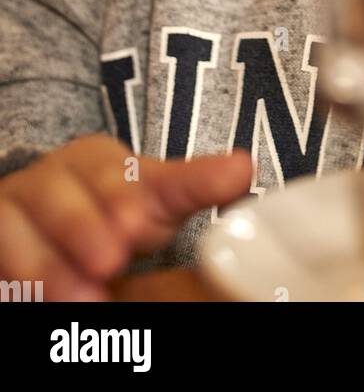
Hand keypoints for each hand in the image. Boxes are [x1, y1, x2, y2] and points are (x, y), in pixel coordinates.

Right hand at [0, 133, 252, 300]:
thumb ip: (194, 185)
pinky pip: (0, 255)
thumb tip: (243, 167)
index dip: (124, 194)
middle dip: (83, 224)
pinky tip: (39, 301)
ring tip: (81, 296)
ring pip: (18, 227)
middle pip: (62, 194)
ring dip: (48, 265)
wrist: (52, 235)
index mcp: (95, 159)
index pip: (118, 171)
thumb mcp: (156, 199)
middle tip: (110, 257)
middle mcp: (51, 176)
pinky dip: (19, 280)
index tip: (140, 220)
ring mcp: (16, 206)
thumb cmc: (112, 213)